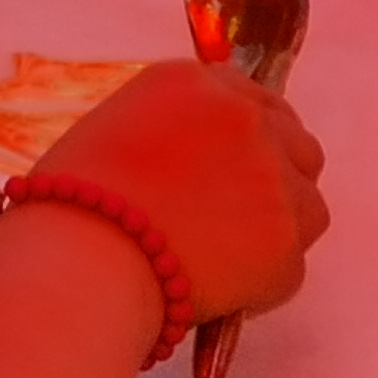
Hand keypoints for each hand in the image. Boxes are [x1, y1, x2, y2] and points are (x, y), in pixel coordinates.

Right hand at [35, 64, 325, 326]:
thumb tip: (195, 165)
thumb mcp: (112, 132)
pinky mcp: (285, 240)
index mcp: (194, 83)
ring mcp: (272, 176)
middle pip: (296, 144)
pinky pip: (291, 267)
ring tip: (223, 264)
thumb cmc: (68, 206)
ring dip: (277, 233)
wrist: (79, 264)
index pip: (252, 99)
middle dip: (277, 180)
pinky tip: (215, 294)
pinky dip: (261, 287)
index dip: (247, 141)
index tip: (233, 172)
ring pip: (309, 206)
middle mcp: (243, 117)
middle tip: (238, 221)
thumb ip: (169, 132)